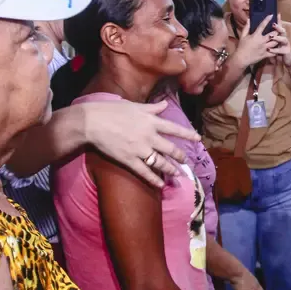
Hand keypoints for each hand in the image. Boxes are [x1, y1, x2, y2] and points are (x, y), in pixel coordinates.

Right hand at [81, 100, 200, 188]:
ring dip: (171, 169)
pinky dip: (154, 179)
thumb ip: (152, 108)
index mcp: (151, 122)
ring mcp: (140, 150)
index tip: (198, 138)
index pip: (175, 129)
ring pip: (161, 162)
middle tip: (187, 161)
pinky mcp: (129, 160)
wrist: (92, 122)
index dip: (188, 134)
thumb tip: (165, 104)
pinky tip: (161, 184)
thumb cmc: (112, 110)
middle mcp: (149, 136)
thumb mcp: (135, 106)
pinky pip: (145, 172)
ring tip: (179, 174)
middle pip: (170, 149)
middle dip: (181, 156)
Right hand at [233, 16, 276, 67]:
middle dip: (277, 30)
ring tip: (281, 36)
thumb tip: (249, 19)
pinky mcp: (265, 54)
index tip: (272, 15)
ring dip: (278, 39)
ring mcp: (264, 48)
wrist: (242, 58)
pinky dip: (277, 50)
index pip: (262, 25)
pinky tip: (279, 47)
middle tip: (280, 27)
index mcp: (256, 35)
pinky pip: (273, 52)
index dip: (267, 19)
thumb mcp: (243, 36)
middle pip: (272, 34)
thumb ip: (246, 27)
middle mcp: (261, 41)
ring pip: (275, 42)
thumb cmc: (241, 47)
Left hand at [269, 21, 290, 66]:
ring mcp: (286, 45)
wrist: (289, 60)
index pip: (279, 26)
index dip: (279, 20)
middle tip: (273, 24)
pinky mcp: (286, 52)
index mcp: (281, 36)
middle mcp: (284, 38)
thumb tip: (265, 30)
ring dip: (277, 38)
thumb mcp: (276, 42)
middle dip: (278, 27)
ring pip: (283, 39)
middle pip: (282, 31)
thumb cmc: (280, 50)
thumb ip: (272, 36)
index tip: (277, 14)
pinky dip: (275, 50)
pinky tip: (269, 50)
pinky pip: (280, 50)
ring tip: (271, 36)